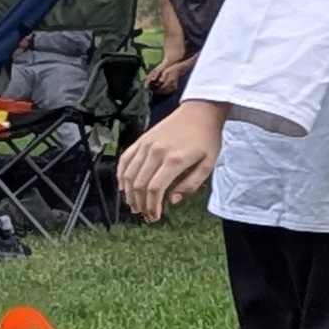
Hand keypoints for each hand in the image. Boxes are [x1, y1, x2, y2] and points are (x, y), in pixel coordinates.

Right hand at [117, 98, 226, 222]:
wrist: (200, 111)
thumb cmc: (206, 138)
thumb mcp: (208, 164)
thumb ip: (191, 185)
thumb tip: (172, 201)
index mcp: (174, 159)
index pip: (155, 189)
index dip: (152, 206)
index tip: (154, 216)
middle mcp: (157, 152)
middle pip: (139, 185)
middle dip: (140, 204)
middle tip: (144, 214)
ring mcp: (147, 144)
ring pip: (129, 175)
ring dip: (129, 194)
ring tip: (134, 205)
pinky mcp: (142, 140)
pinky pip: (125, 160)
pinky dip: (121, 175)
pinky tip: (123, 187)